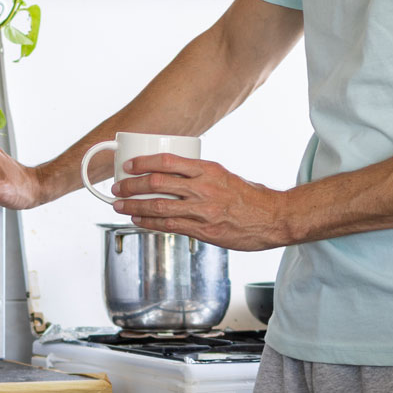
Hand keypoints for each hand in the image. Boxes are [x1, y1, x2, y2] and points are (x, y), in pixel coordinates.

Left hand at [111, 154, 292, 250]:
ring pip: (158, 206)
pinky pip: (169, 226)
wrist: (273, 219)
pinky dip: (150, 223)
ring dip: (134, 206)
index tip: (129, 165)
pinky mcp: (204, 231)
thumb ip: (201, 176)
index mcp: (208, 170)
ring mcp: (203, 211)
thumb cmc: (252, 198)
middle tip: (118, 187)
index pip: (168, 161)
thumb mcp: (225, 176)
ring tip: (120, 205)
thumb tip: (174, 176)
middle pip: (157, 183)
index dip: (143, 163)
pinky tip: (138, 221)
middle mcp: (203, 188)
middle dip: (131, 185)